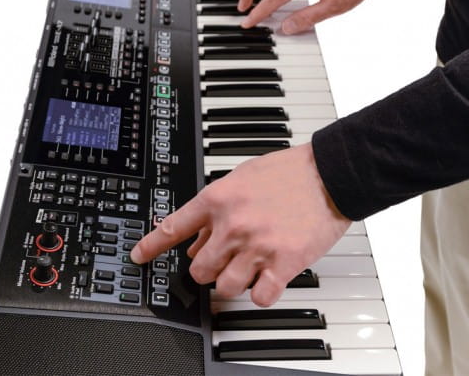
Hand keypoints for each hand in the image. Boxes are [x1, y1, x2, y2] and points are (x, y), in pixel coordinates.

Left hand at [130, 143, 351, 306]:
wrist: (329, 174)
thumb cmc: (288, 172)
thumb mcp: (241, 179)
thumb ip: (214, 209)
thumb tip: (195, 240)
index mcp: (218, 200)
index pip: (173, 228)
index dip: (151, 246)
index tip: (139, 257)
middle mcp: (233, 226)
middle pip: (199, 270)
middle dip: (206, 269)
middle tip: (220, 262)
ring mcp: (257, 247)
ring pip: (225, 287)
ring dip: (233, 282)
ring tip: (246, 269)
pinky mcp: (284, 264)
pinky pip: (259, 297)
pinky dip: (261, 293)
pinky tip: (267, 280)